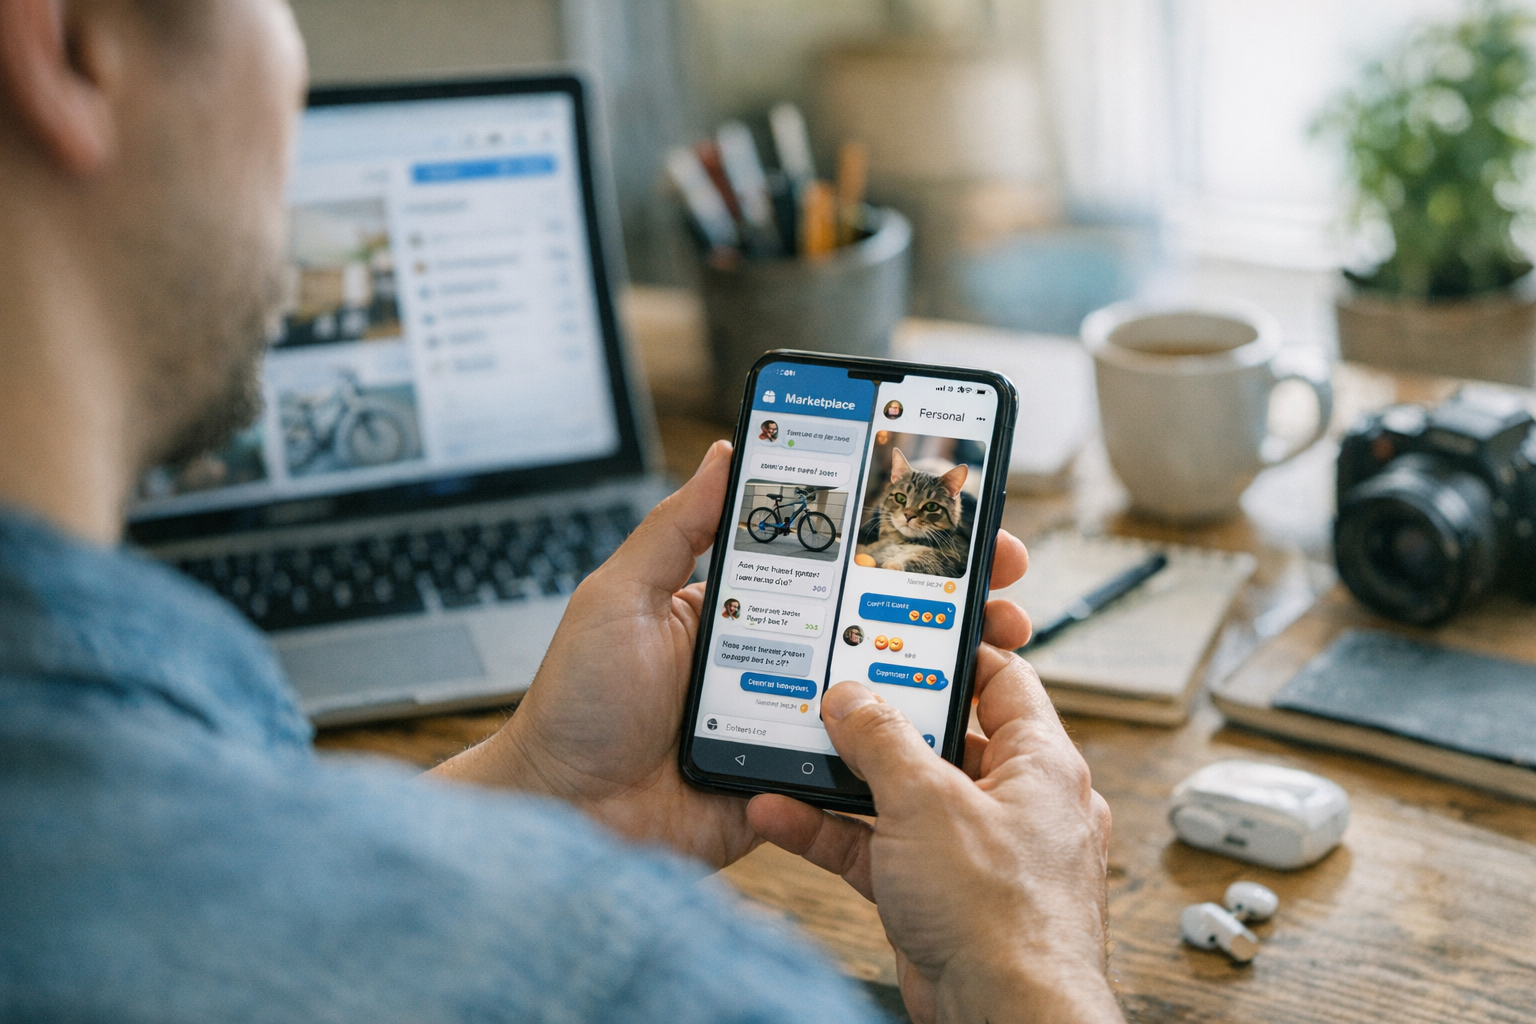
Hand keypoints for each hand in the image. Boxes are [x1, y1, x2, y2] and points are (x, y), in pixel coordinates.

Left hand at [433, 440, 1034, 871]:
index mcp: (740, 607)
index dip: (890, 531)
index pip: (830, 556)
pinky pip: (870, 759)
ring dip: (950, 657)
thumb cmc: (578, 706)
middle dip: (946, 588)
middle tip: (999, 568)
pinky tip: (966, 717)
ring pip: (888, 684)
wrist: (569, 818)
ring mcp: (795, 718)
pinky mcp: (801, 779)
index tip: (949, 505)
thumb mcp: (620, 598)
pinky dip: (918, 742)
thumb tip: (726, 454)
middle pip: (877, 615)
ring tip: (1002, 635)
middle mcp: (777, 657)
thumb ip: (677, 531)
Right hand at [748, 657, 1119, 1022]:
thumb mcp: (927, 800)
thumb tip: (851, 698)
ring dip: (844, 780)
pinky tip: (780, 814)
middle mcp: (1014, 803)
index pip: (1003, 680)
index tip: (901, 632)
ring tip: (792, 748)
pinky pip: (880, 848)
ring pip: (902, 796)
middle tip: (832, 690)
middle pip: (942, 738)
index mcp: (1041, 763)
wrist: (1002, 1015)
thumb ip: (881, 740)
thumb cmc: (1002, 914)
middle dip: (881, 721)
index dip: (952, 651)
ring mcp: (975, 852)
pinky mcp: (938, 894)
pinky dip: (834, 832)